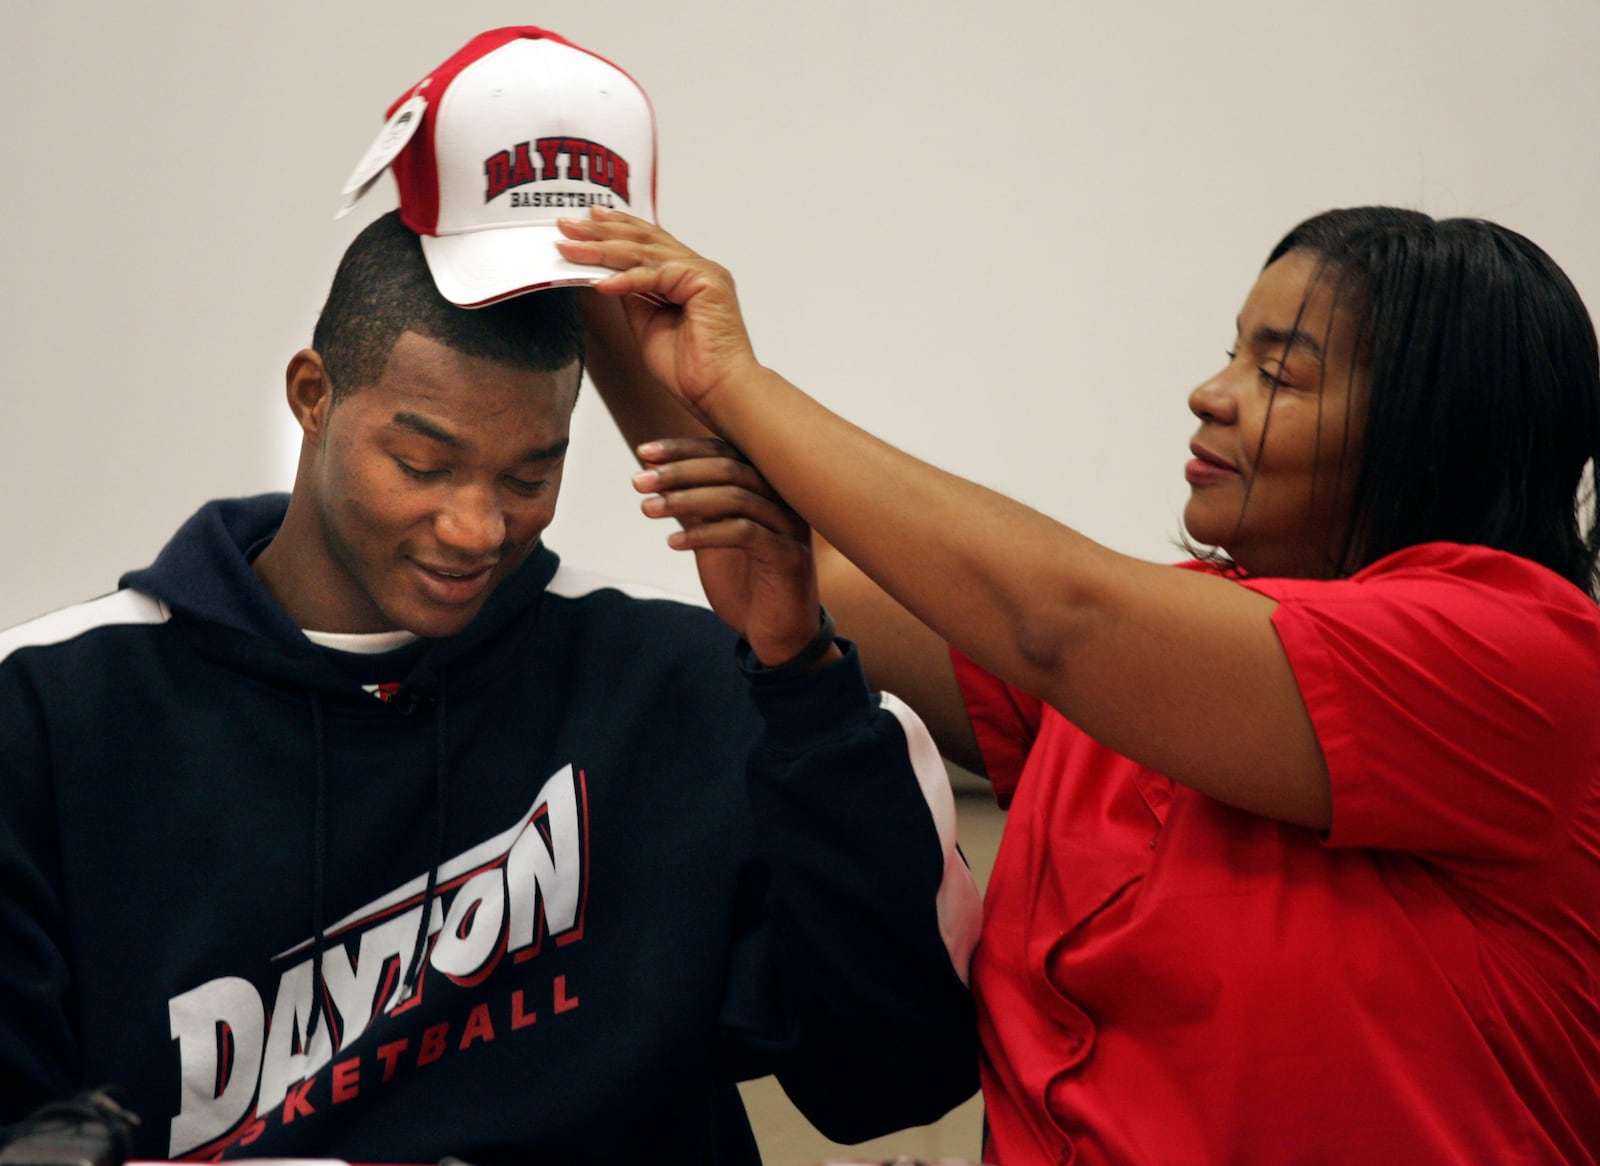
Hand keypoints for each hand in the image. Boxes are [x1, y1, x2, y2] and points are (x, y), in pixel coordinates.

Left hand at [557, 209, 762, 420]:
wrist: (718, 393)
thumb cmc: (691, 370)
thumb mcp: (647, 325)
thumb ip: (633, 296)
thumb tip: (607, 275)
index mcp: (687, 277)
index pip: (648, 242)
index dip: (616, 229)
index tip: (584, 223)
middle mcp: (697, 269)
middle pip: (644, 239)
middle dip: (601, 231)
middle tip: (566, 225)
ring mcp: (704, 273)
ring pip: (645, 252)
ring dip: (603, 249)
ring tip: (570, 248)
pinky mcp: (707, 283)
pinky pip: (656, 275)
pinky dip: (626, 279)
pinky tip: (600, 283)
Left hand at [633, 436, 838, 669]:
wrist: (777, 635)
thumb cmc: (745, 583)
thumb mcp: (711, 536)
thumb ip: (693, 503)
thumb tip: (652, 469)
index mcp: (768, 487)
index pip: (726, 450)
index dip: (683, 449)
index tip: (644, 453)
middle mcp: (785, 499)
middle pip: (730, 467)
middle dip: (679, 471)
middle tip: (639, 481)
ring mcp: (790, 526)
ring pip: (736, 497)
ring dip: (685, 500)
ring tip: (647, 509)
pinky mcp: (789, 557)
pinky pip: (744, 533)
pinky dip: (705, 534)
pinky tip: (673, 543)